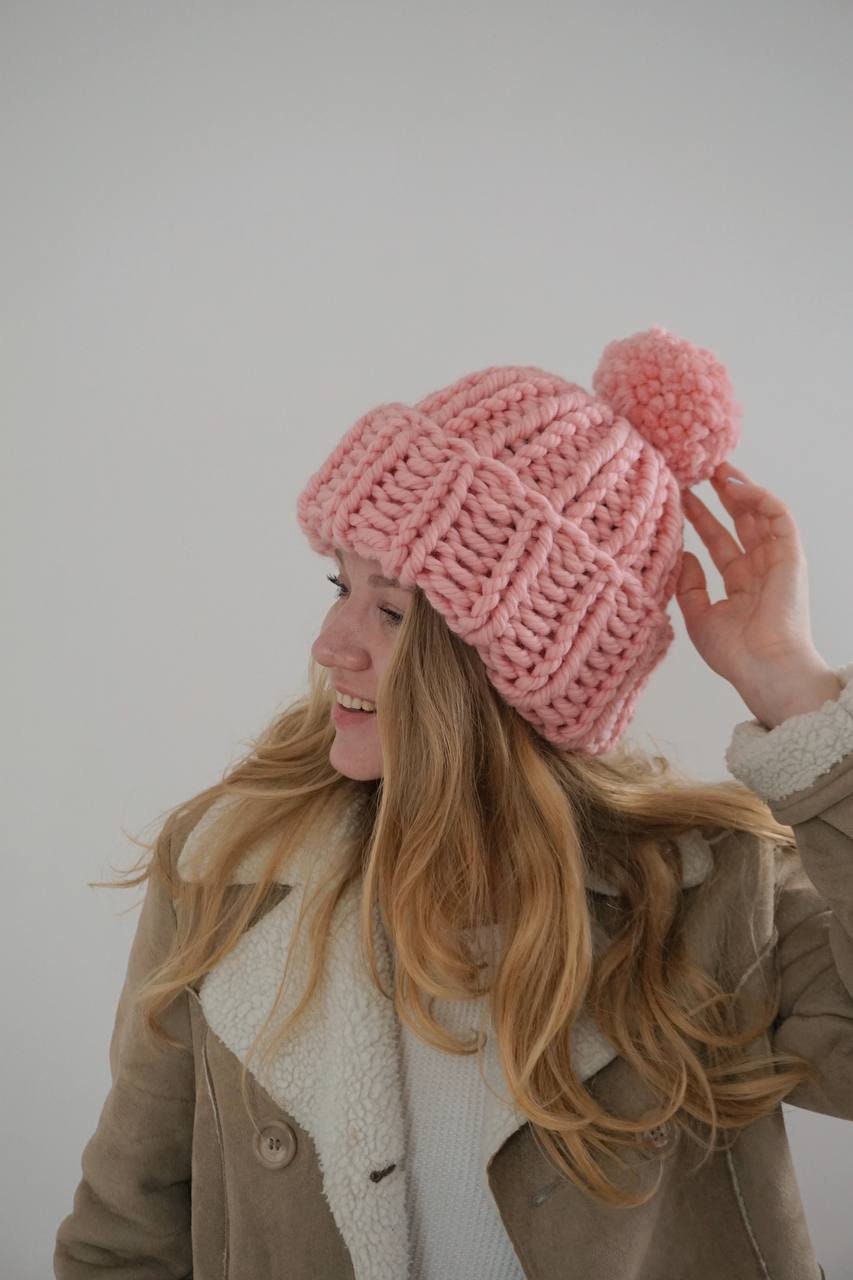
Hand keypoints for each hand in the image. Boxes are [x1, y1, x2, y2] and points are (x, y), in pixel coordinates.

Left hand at [675, 461, 833, 723]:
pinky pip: (777, 515)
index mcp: (740, 584)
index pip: (719, 542)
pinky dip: (757, 496)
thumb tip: (685, 554)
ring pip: (759, 513)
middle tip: (697, 470)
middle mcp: (759, 569)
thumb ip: (689, 586)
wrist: (764, 668)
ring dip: (739, 488)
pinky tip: (733, 485)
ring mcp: (776, 560)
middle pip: (740, 522)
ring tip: (714, 468)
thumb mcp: (699, 617)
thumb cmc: (735, 653)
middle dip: (720, 495)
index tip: (678, 497)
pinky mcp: (791, 554)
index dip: (701, 518)